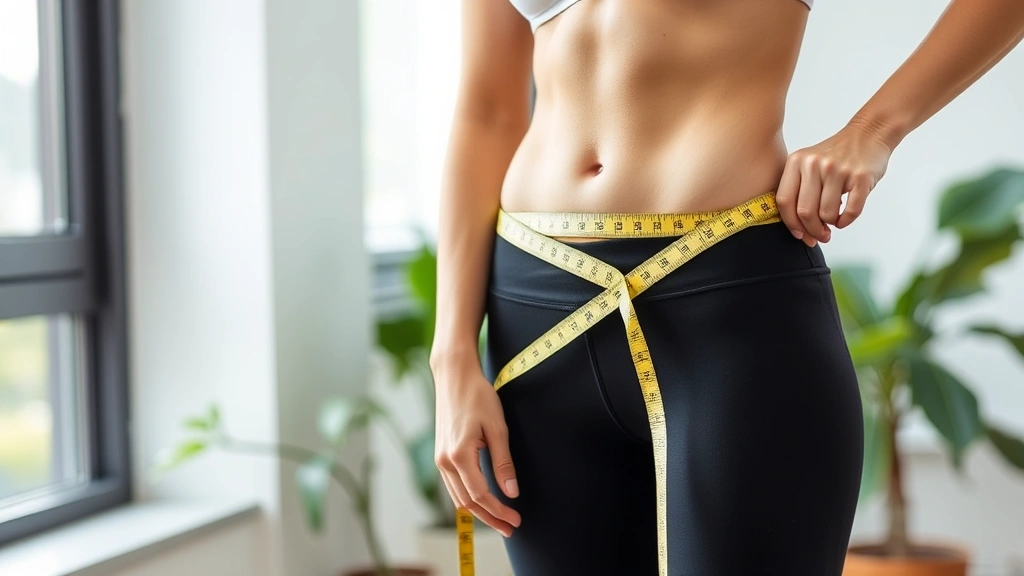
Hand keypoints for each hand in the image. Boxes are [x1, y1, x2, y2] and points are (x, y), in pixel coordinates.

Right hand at [432, 357, 520, 536]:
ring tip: (499, 519)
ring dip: (478, 511)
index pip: (480, 495)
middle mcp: (444, 461)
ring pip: (457, 497)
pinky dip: (468, 498)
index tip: (516, 519)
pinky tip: (482, 502)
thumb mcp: (497, 428)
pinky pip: (453, 486)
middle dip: (489, 517)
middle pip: (467, 502)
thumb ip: (503, 463)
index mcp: (459, 455)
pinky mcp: (440, 454)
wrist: (454, 377)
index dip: (499, 511)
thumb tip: (511, 493)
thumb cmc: (478, 397)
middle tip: (510, 527)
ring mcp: (439, 459)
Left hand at [776, 117, 892, 246]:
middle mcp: (815, 164)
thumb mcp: (808, 163)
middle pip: (805, 212)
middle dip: (813, 231)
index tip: (799, 235)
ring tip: (834, 221)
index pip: (784, 201)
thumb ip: (798, 190)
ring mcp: (838, 170)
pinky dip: (846, 221)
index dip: (791, 224)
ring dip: (830, 224)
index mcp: (797, 161)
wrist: (869, 133)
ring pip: (826, 214)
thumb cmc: (836, 156)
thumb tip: (799, 230)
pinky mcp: (861, 177)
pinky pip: (850, 211)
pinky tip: (844, 219)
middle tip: (821, 236)